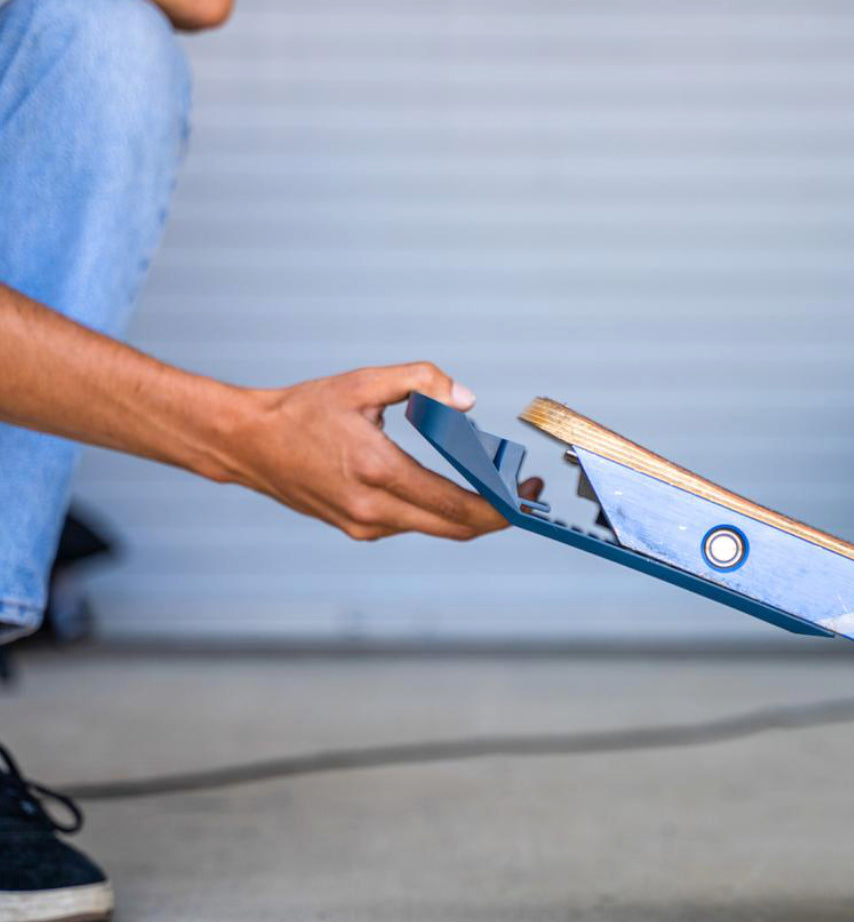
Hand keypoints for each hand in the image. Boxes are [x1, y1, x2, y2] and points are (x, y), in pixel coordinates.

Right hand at [232, 362, 542, 540]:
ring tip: (491, 485)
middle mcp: (371, 509)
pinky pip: (410, 524)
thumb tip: (466, 400)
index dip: (500, 506)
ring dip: (466, 513)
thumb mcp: (362, 383)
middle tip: (523, 498)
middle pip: (453, 528)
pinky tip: (445, 487)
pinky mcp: (356, 529)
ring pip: (433, 528)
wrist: (249, 444)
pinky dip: (435, 510)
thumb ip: (419, 382)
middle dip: (495, 517)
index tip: (526, 498)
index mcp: (376, 470)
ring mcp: (362, 525)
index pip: (455, 504)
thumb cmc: (303, 410)